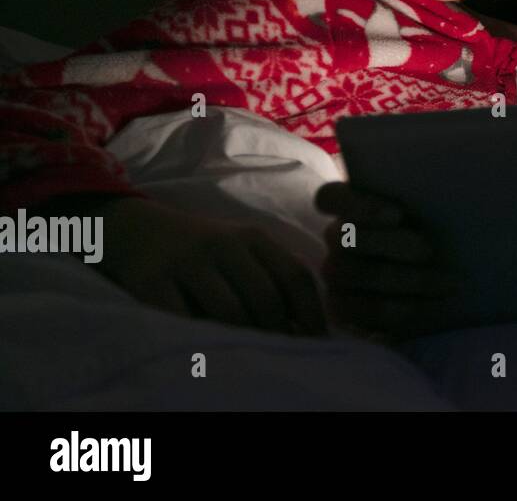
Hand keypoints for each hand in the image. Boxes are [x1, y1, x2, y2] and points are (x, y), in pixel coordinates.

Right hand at [72, 194, 326, 334]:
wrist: (135, 229)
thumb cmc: (201, 250)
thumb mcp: (241, 249)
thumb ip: (273, 274)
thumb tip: (306, 324)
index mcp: (253, 237)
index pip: (295, 276)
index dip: (310, 312)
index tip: (315, 340)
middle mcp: (223, 244)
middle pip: (266, 298)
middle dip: (277, 332)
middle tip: (278, 353)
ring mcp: (187, 261)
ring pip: (230, 313)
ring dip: (244, 339)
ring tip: (248, 354)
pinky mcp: (152, 281)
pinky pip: (185, 319)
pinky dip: (200, 338)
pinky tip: (207, 347)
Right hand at [314, 181, 459, 340]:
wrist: (441, 270)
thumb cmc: (432, 227)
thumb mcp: (429, 207)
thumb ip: (422, 196)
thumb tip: (441, 186)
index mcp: (348, 203)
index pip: (331, 197)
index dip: (361, 205)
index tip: (398, 214)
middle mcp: (335, 236)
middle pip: (346, 237)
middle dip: (390, 244)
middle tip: (428, 249)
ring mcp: (333, 272)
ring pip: (352, 274)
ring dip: (403, 279)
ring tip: (445, 282)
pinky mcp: (341, 306)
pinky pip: (359, 310)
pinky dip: (398, 308)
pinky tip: (431, 304)